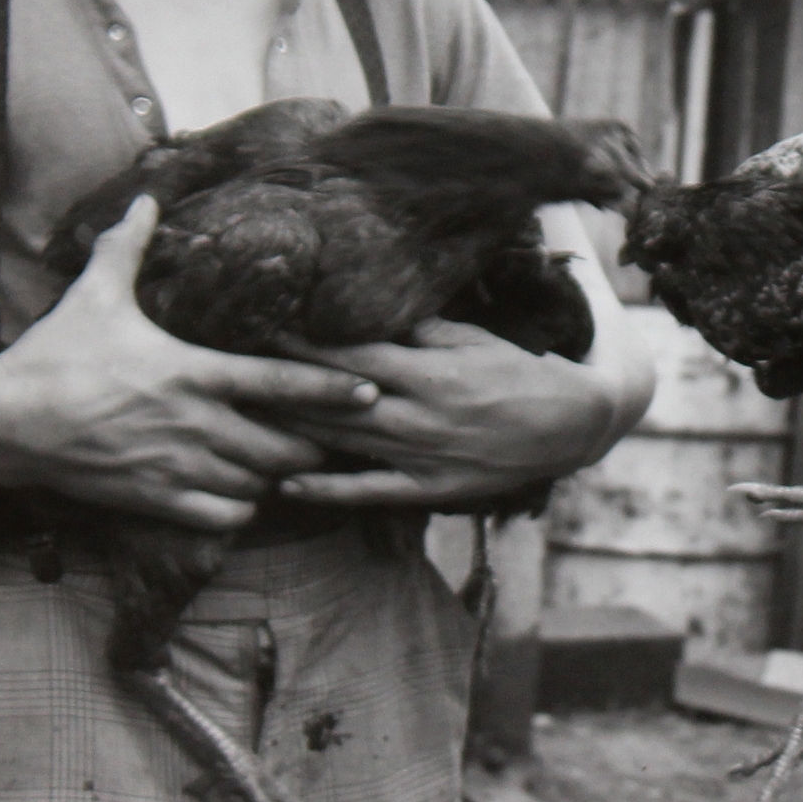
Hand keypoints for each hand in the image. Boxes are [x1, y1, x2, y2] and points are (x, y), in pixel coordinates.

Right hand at [0, 198, 375, 529]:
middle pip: (280, 446)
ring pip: (255, 485)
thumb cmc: (53, 355)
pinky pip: (219, 517)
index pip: (278, 383)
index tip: (371, 392)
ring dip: (278, 477)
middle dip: (312, 444)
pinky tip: (243, 493)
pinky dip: (240, 508)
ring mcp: (173, 467)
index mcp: (190, 372)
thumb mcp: (93, 295)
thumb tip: (145, 197)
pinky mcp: (151, 500)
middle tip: (335, 436)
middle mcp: (191, 424)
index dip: (329, 389)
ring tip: (293, 464)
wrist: (1, 424)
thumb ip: (127, 247)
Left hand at [274, 318, 621, 508]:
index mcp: (432, 370)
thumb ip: (424, 330)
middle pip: (335, 398)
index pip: (351, 353)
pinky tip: (285, 481)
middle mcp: (420, 415)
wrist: (571, 426)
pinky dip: (327, 488)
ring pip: (343, 442)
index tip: (260, 325)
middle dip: (282, 383)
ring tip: (243, 417)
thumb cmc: (522, 372)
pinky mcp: (428, 487)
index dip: (303, 341)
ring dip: (293, 429)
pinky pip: (369, 490)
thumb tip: (374, 311)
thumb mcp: (478, 339)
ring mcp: (422, 456)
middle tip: (231, 370)